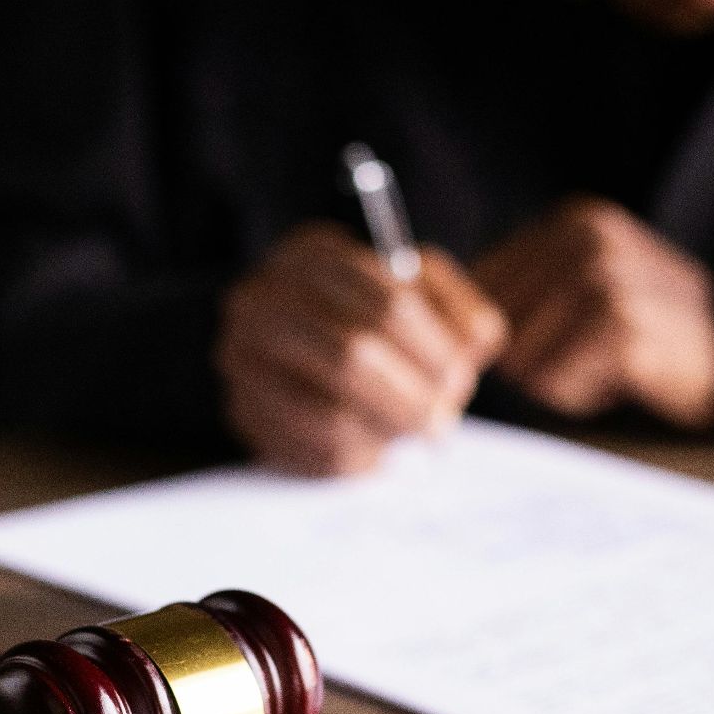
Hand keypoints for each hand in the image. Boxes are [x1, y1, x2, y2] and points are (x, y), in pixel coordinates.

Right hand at [217, 223, 506, 475]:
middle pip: (351, 356)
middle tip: (443, 423)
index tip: (460, 378)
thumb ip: (458, 310)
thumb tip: (472, 345)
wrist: (303, 348)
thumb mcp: (423, 294)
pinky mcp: (241, 411)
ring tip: (410, 434)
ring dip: (385, 433)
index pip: (387, 302)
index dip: (434, 349)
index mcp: (310, 254)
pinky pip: (308, 452)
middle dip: (411, 398)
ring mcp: (241, 358)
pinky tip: (376, 448)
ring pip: (328, 415)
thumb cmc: (376, 319)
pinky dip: (357, 459)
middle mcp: (260, 299)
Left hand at [474, 197, 713, 429]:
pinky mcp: (621, 327)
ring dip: (554, 379)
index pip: (481, 281)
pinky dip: (579, 395)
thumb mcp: (590, 282)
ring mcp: (606, 278)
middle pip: (496, 322)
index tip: (541, 342)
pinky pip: (556, 382)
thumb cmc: (648, 329)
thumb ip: (525, 287)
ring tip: (604, 365)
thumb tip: (444, 317)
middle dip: (527, 357)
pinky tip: (620, 379)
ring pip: (521, 356)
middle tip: (584, 356)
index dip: (496, 329)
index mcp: (573, 221)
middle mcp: (587, 239)